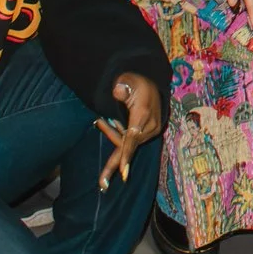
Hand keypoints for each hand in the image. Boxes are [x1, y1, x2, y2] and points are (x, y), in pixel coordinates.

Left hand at [93, 73, 161, 192]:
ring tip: (99, 121)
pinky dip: (118, 137)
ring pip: (128, 144)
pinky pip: (131, 142)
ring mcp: (151, 132)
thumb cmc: (138, 83)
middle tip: (101, 172)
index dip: (127, 154)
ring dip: (113, 134)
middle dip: (113, 153)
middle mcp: (150, 126)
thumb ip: (123, 86)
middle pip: (127, 144)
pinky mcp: (149, 134)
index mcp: (144, 114)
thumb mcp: (130, 80)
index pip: (133, 137)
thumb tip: (118, 92)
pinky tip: (105, 124)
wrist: (153, 86)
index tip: (123, 173)